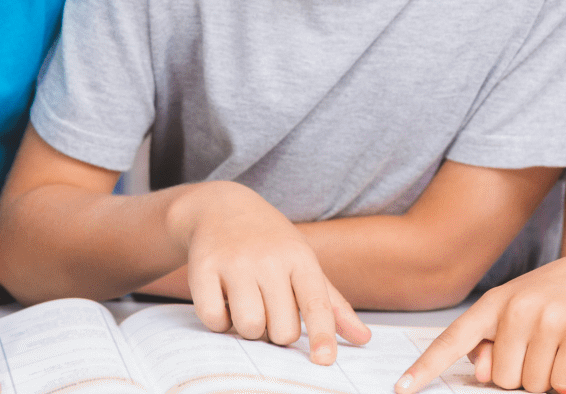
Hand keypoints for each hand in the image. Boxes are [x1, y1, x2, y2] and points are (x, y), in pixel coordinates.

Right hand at [169, 182, 370, 364]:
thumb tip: (363, 338)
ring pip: (249, 327)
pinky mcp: (203, 267)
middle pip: (281, 329)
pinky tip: (222, 300)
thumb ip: (331, 303)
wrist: (220, 206)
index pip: (316, 303)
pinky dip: (218, 321)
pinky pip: (214, 319)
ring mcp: (234, 261)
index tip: (324, 360)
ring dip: (248, 328)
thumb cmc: (269, 241)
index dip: (322, 334)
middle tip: (269, 308)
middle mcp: (268, 258)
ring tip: (246, 304)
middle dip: (276, 331)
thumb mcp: (302, 261)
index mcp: (299, 257)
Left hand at [395, 248, 565, 393]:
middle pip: (500, 379)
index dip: (426, 367)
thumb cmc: (559, 295)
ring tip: (560, 346)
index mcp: (493, 303)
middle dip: (521, 376)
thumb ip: (492, 339)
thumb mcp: (518, 307)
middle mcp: (514, 308)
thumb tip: (476, 371)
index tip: (402, 387)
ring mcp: (545, 320)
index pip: (453, 339)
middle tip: (540, 349)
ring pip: (533, 386)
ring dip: (549, 378)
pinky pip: (564, 385)